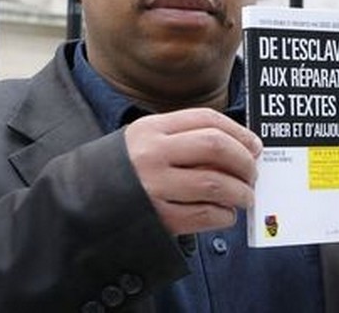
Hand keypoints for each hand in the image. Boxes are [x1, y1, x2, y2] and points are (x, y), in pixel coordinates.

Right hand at [124, 108, 261, 234]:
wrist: (83, 204)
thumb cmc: (125, 171)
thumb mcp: (146, 142)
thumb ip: (184, 139)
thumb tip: (239, 149)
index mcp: (152, 129)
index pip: (207, 120)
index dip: (240, 132)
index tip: (254, 146)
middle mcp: (152, 154)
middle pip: (216, 147)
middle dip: (244, 161)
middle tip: (253, 173)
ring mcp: (155, 187)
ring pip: (216, 183)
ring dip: (241, 192)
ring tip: (245, 197)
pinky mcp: (158, 218)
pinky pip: (205, 215)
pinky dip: (224, 216)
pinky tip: (225, 215)